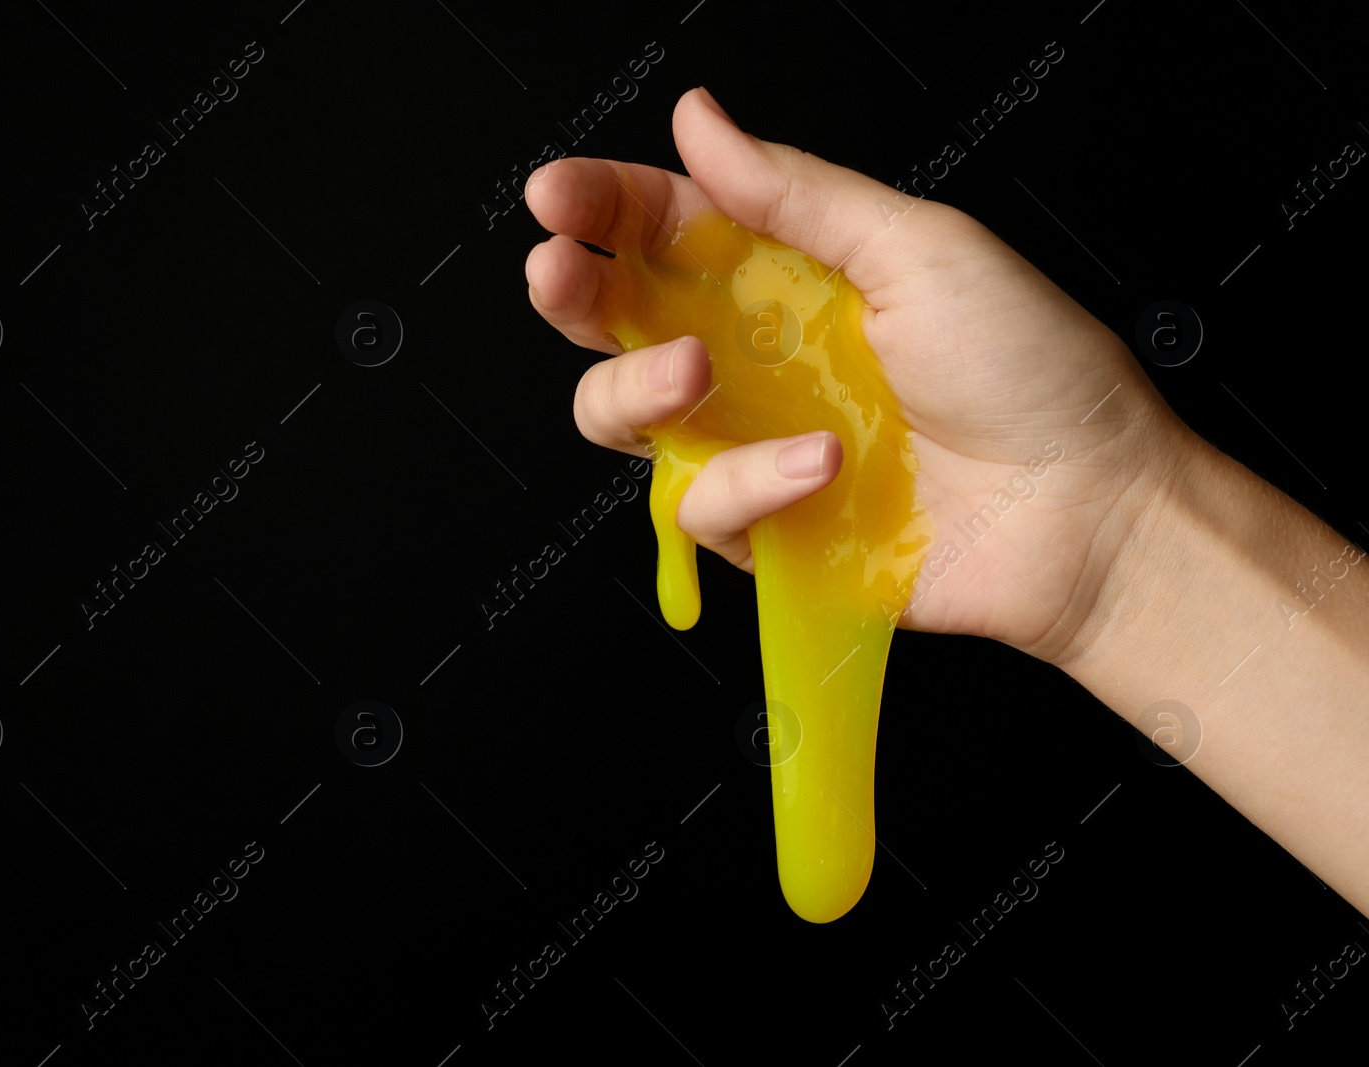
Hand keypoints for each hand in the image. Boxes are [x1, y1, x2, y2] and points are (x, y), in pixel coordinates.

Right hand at [524, 86, 1189, 664]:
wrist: (1086, 513)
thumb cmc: (1031, 372)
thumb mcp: (919, 249)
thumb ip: (797, 194)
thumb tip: (700, 121)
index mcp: (790, 278)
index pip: (669, 230)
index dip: (605, 207)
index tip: (558, 196)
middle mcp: (757, 359)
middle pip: (619, 322)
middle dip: (573, 294)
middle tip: (563, 274)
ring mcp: (754, 445)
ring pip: (624, 418)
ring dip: (636, 389)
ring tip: (697, 373)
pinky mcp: (766, 529)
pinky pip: (699, 507)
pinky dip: (749, 483)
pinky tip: (822, 465)